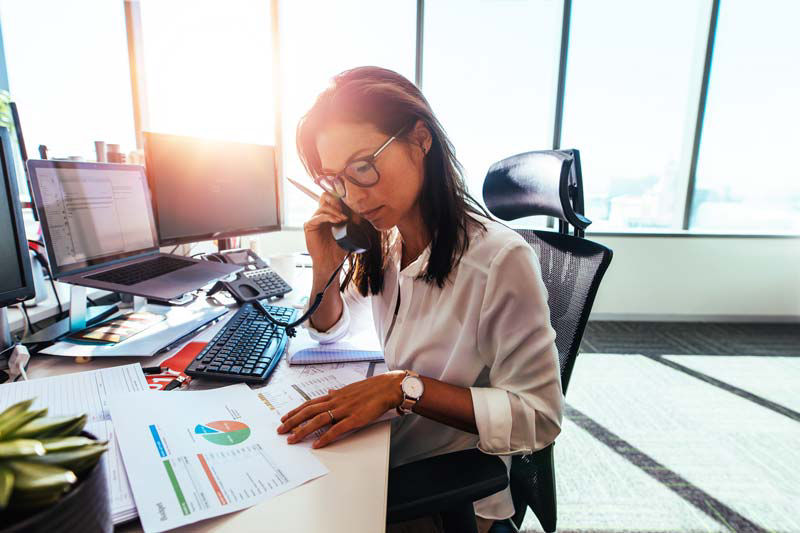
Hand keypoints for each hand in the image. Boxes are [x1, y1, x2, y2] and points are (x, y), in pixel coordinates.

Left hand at [276, 371, 404, 447]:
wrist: (388, 387)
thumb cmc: (371, 388)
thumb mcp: (350, 388)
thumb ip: (338, 393)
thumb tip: (329, 393)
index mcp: (335, 395)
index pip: (309, 404)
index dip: (295, 411)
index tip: (284, 418)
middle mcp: (336, 402)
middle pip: (309, 412)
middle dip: (293, 421)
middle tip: (281, 431)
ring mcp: (345, 410)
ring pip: (318, 420)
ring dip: (303, 430)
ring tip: (292, 439)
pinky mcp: (355, 419)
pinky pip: (337, 429)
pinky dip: (325, 437)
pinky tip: (317, 444)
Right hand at [303, 192, 347, 277]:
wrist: (330, 262)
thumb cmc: (339, 249)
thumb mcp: (349, 232)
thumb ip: (353, 221)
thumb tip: (360, 212)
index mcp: (330, 214)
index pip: (333, 198)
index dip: (342, 199)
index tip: (352, 207)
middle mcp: (321, 215)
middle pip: (325, 196)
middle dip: (336, 200)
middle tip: (345, 210)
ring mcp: (314, 220)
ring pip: (323, 205)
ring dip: (335, 211)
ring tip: (343, 219)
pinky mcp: (309, 226)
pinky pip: (318, 216)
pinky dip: (328, 216)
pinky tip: (337, 221)